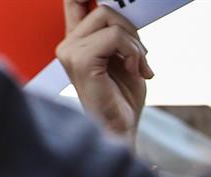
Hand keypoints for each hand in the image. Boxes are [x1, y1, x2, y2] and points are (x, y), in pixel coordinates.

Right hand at [57, 0, 152, 145]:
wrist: (121, 130)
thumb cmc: (123, 100)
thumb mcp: (124, 58)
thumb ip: (119, 35)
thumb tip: (125, 13)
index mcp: (77, 42)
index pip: (74, 3)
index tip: (104, 0)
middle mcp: (68, 44)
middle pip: (103, 10)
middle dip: (131, 31)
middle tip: (141, 58)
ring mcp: (70, 52)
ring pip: (109, 20)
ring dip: (135, 45)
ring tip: (140, 68)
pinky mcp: (81, 61)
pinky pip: (114, 38)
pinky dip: (133, 52)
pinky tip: (137, 71)